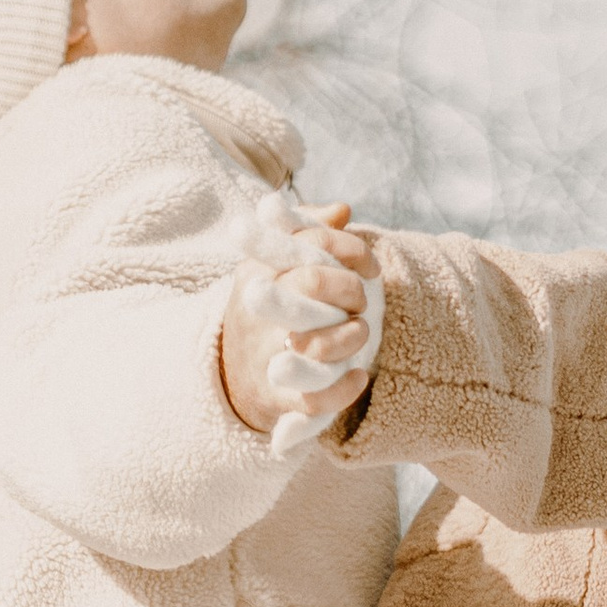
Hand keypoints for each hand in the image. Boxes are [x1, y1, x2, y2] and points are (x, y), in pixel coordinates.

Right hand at [219, 203, 381, 438]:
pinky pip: (314, 396)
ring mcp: (264, 354)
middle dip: (350, 288)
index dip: (351, 249)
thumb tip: (341, 210)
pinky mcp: (276, 395)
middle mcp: (256, 309)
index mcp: (257, 271)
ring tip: (358, 332)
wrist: (236, 373)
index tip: (370, 265)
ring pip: (316, 342)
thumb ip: (308, 233)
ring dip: (351, 336)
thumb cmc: (272, 308)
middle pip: (313, 282)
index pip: (310, 244)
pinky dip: (343, 388)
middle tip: (360, 300)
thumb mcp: (277, 266)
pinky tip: (358, 376)